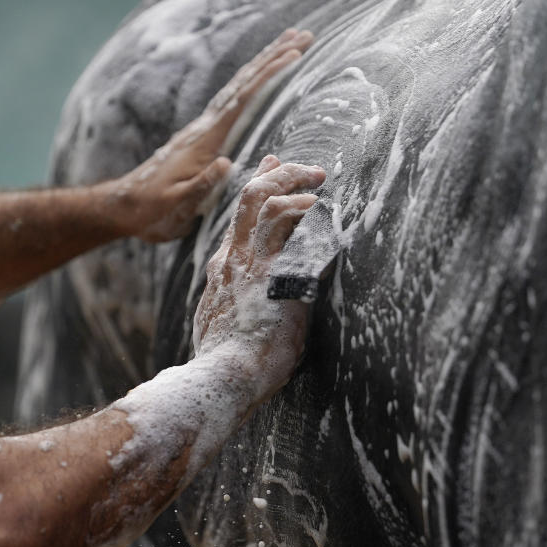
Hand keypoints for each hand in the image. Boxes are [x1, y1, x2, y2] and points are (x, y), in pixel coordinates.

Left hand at [105, 29, 315, 242]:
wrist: (126, 206)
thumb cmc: (151, 208)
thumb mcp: (176, 204)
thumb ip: (200, 185)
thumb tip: (226, 163)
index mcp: (205, 141)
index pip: (241, 102)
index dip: (268, 78)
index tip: (294, 56)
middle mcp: (206, 128)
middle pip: (243, 85)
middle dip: (273, 58)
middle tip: (304, 35)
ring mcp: (204, 131)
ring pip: (239, 91)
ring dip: (264, 66)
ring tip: (289, 46)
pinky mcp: (203, 138)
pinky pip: (233, 105)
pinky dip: (251, 87)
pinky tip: (258, 82)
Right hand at [192, 155, 324, 401]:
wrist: (223, 380)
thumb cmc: (229, 366)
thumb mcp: (227, 327)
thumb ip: (240, 307)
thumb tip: (258, 311)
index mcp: (223, 272)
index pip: (240, 219)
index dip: (259, 189)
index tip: (272, 166)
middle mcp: (232, 259)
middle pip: (249, 198)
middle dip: (278, 174)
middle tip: (305, 168)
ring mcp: (249, 263)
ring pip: (264, 200)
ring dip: (293, 183)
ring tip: (318, 179)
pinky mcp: (271, 272)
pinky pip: (287, 225)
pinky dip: (306, 211)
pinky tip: (324, 211)